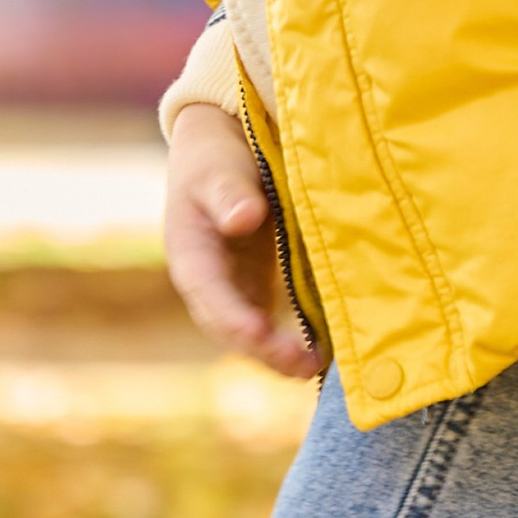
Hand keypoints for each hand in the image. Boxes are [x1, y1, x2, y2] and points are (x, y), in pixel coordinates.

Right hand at [163, 102, 323, 378]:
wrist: (223, 150)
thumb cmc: (217, 159)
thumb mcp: (218, 170)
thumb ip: (229, 194)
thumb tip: (242, 219)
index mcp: (191, 255)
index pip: (209, 295)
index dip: (233, 318)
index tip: (260, 334)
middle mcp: (208, 283)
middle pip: (229, 328)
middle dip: (264, 350)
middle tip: (304, 364)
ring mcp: (232, 290)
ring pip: (250, 335)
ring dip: (280, 355)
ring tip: (318, 366)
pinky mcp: (256, 289)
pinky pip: (271, 323)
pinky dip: (293, 339)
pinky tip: (326, 349)